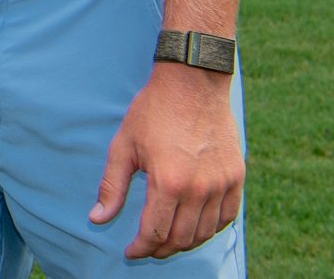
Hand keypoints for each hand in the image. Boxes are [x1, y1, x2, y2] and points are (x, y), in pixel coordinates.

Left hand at [90, 63, 244, 258]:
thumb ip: (112, 186)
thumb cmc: (153, 111)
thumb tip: (97, 219)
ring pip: (204, 232)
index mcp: (168, 182)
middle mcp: (199, 189)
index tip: (130, 251)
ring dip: (184, 242)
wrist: (192, 82)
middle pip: (180, 238)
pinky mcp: (236, 177)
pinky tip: (194, 225)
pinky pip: (226, 217)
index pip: (155, 233)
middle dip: (160, 249)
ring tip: (167, 238)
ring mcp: (221, 184)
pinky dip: (210, 228)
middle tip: (147, 246)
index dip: (140, 248)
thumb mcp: (123, 145)